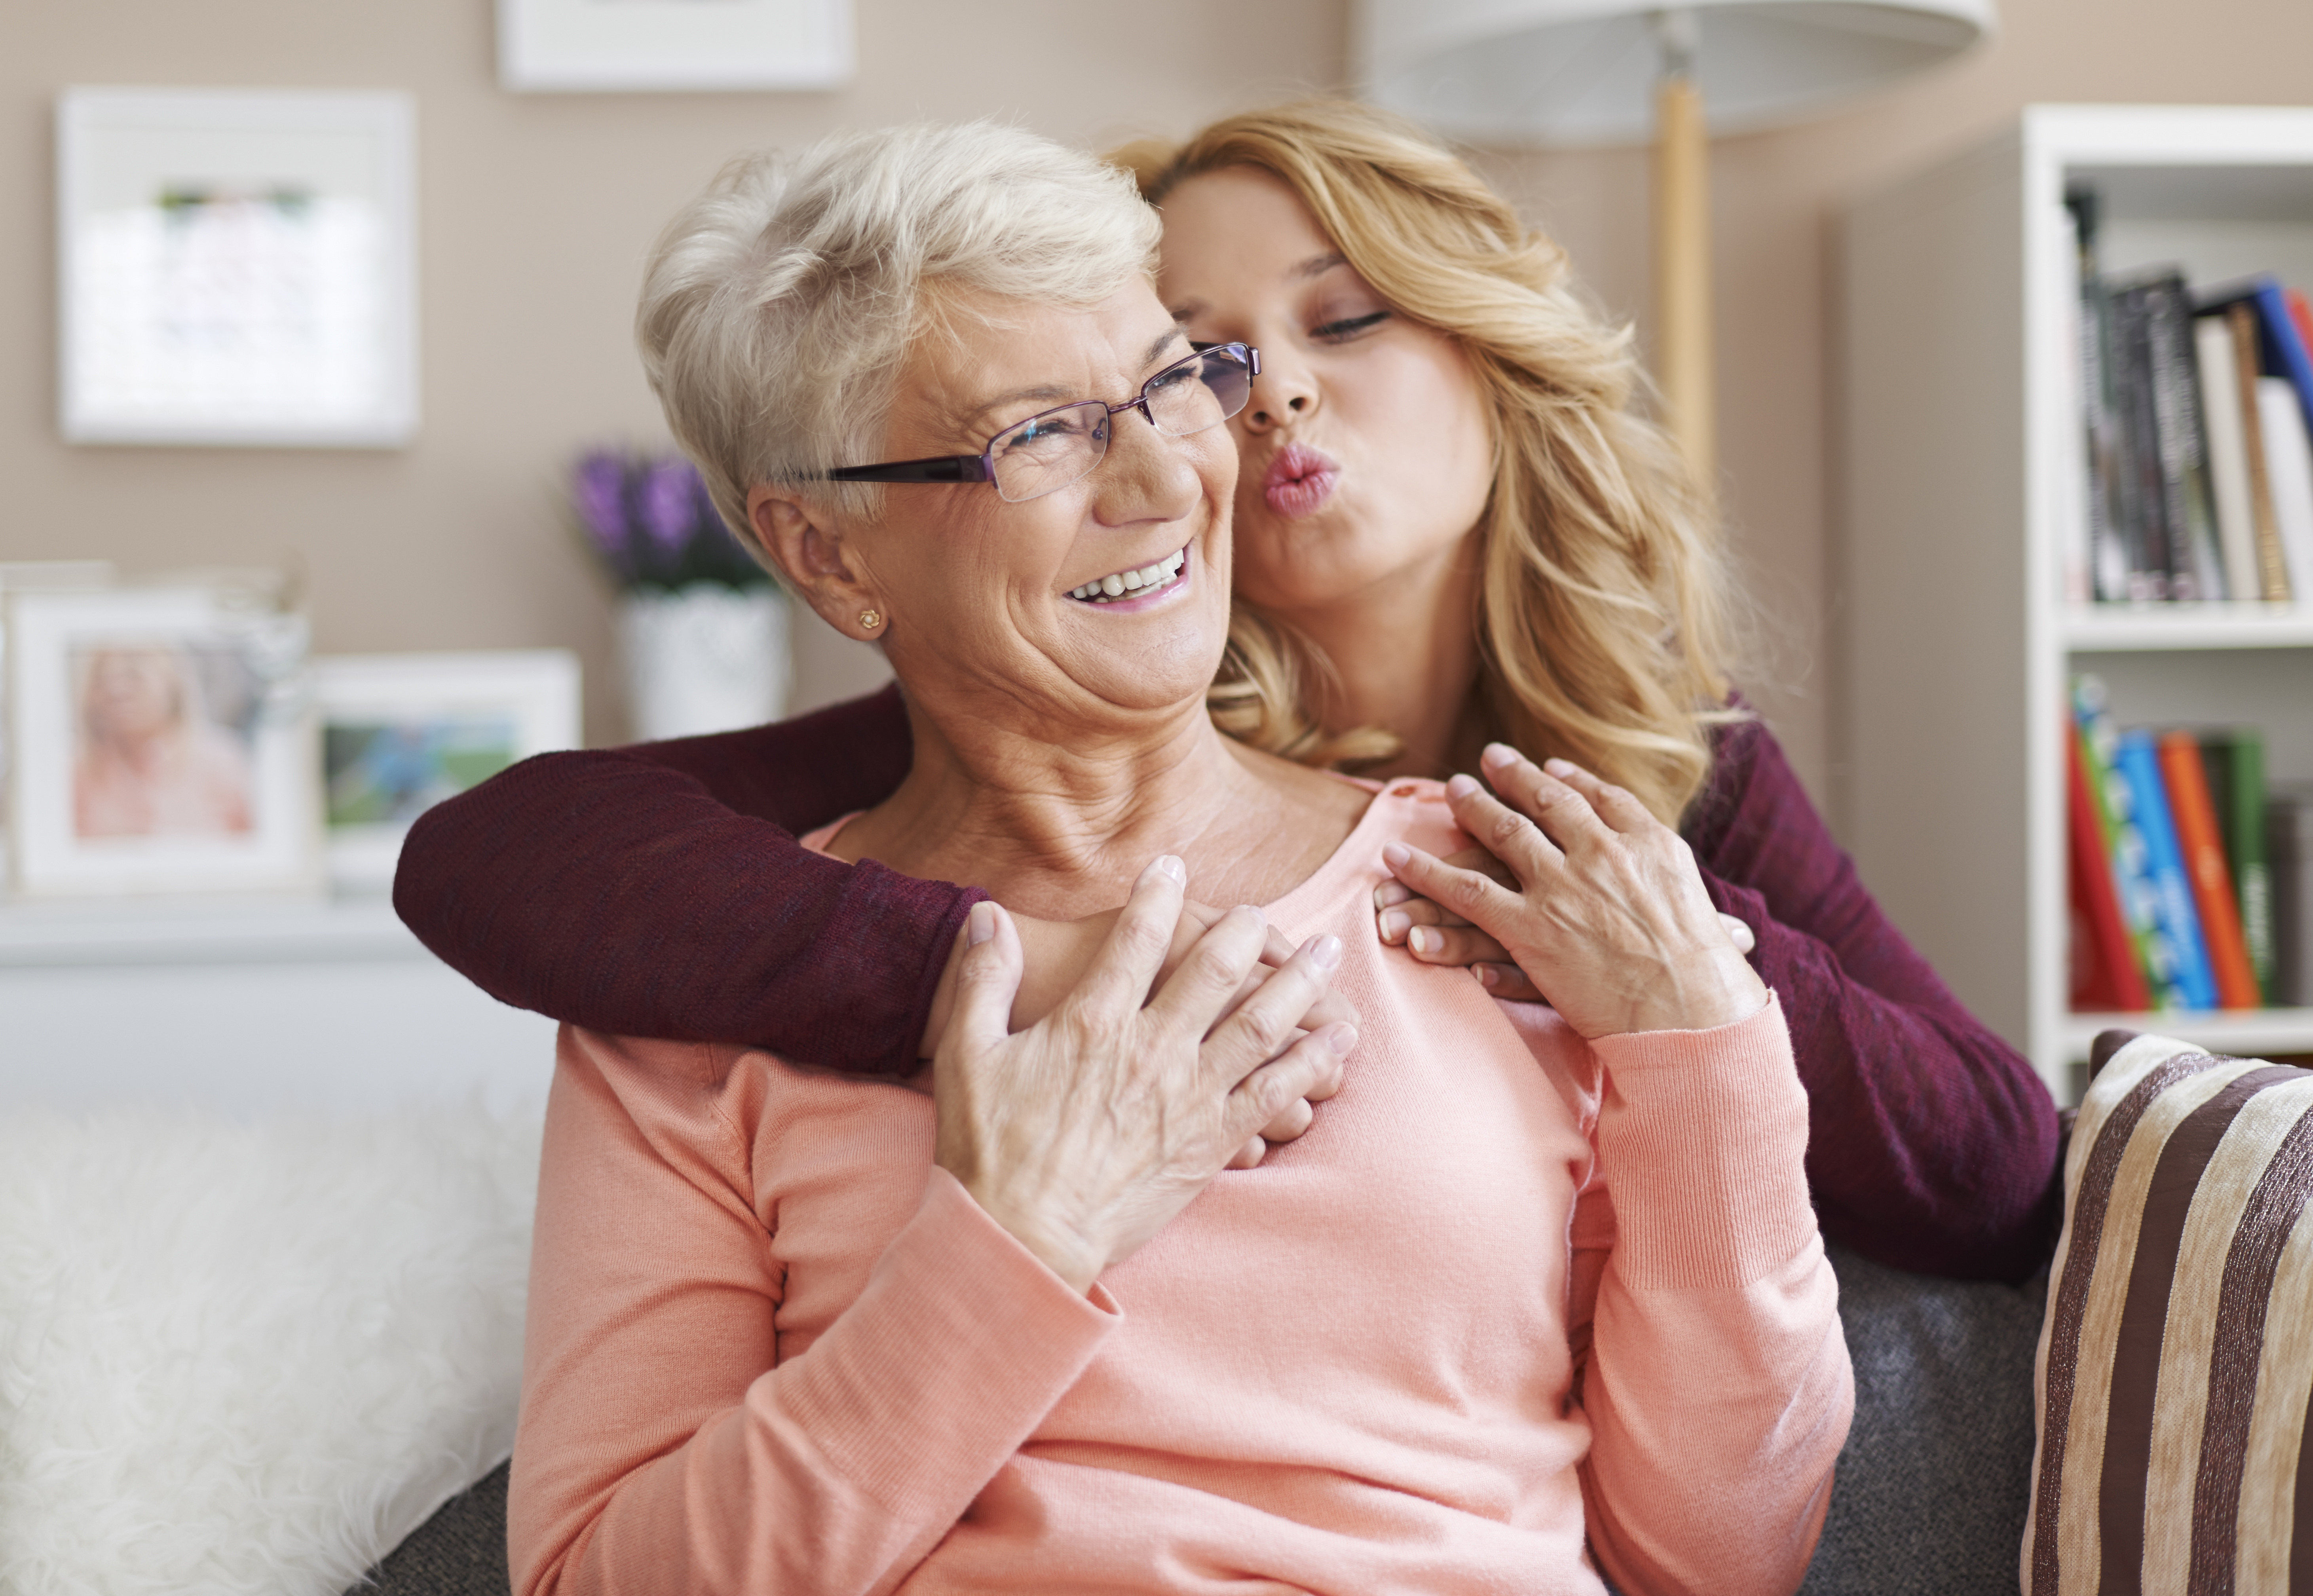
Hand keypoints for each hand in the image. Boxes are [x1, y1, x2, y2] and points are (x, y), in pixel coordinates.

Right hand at [923, 898, 1355, 1159]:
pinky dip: (1308, 1065)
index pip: (1137, 937)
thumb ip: (982, 978)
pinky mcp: (1208, 1145)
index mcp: (1092, 1023)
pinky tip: (1338, 1042)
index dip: (1157, 893)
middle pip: (1215, 972)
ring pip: (1259, 1026)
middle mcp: (1149, 1052)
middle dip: (1245, 931)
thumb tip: (987, 914)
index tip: (1171, 863)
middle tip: (1261, 910)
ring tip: (1328, 955)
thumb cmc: (988, 1148)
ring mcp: (1186, 1098)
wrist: (1022, 1234)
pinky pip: (1270, 1096)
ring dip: (1299, 986)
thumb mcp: (968, 1054)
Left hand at [1378, 745, 1767, 1038]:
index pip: (1595, 799)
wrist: (1692, 1013)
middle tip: (1483, 763)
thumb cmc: (1704, 969)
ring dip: (1469, 813)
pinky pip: (1466, 897)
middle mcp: (1597, 855)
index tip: (1542, 767)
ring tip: (1444, 798)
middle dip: (1510, 781)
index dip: (1563, 781)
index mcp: (1641, 844)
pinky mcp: (1530, 933)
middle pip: (1542, 807)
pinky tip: (1398, 862)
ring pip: (1499, 840)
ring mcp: (1560, 892)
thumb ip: (1663, 870)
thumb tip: (1654, 855)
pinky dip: (1429, 877)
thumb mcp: (1699, 902)